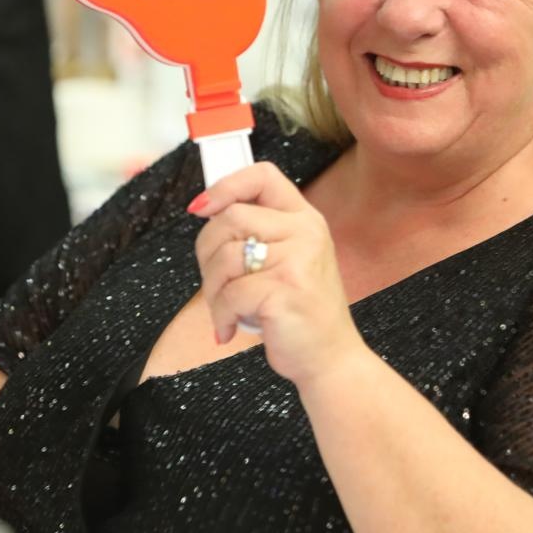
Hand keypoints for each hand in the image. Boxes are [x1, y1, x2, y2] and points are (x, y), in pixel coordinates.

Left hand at [189, 162, 365, 388]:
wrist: (330, 357)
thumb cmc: (300, 311)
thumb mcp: (290, 259)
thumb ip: (259, 233)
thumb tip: (205, 209)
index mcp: (305, 219)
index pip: (262, 175)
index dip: (225, 186)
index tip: (202, 208)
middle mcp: (306, 233)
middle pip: (231, 217)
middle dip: (207, 253)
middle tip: (216, 283)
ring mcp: (298, 261)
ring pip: (225, 257)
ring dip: (212, 289)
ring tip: (225, 309)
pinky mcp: (285, 291)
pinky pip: (230, 294)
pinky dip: (220, 316)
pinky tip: (230, 329)